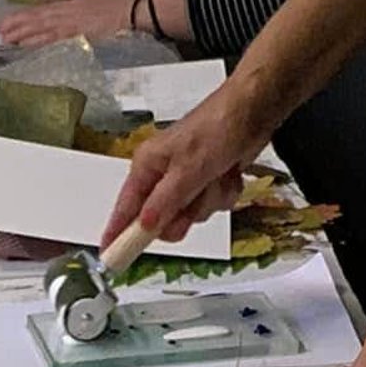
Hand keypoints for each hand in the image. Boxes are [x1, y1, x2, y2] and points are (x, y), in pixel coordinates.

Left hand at [0, 0, 139, 46]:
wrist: (133, 7)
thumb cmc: (120, 11)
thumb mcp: (96, 14)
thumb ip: (81, 21)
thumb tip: (72, 31)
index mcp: (73, 8)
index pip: (45, 13)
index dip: (26, 17)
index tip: (11, 21)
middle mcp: (68, 13)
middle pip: (38, 18)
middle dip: (18, 24)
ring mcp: (70, 22)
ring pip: (40, 26)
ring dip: (21, 32)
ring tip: (4, 36)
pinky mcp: (75, 31)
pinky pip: (51, 36)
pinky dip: (36, 39)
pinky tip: (23, 43)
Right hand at [101, 95, 256, 247]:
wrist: (256, 108)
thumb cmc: (219, 125)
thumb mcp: (189, 169)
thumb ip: (165, 202)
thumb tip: (144, 226)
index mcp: (147, 166)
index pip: (124, 209)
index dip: (117, 234)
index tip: (109, 257)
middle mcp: (162, 176)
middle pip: (161, 221)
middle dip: (184, 213)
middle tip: (193, 197)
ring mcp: (185, 182)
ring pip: (190, 217)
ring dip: (208, 200)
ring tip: (216, 175)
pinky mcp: (206, 184)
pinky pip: (210, 208)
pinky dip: (222, 195)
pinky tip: (227, 173)